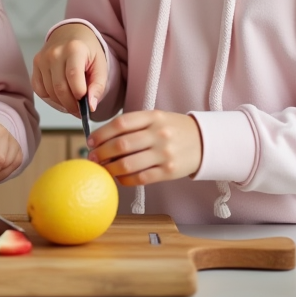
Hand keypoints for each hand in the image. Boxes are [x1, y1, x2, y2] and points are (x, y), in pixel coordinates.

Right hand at [32, 23, 106, 116]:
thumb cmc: (88, 51)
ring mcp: (42, 58)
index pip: (73, 77)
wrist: (71, 33)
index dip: (80, 95)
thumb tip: (91, 106)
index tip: (87, 104)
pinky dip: (50, 97)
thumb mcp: (100, 65)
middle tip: (80, 110)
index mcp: (74, 49)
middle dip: (71, 105)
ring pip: (49, 91)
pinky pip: (39, 89)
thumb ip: (98, 86)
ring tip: (72, 102)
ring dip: (61, 103)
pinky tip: (60, 95)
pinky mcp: (35, 64)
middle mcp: (55, 53)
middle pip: (60, 88)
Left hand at [87, 110, 201, 185]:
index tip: (90, 141)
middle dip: (101, 153)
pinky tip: (119, 177)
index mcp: (153, 117)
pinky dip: (125, 179)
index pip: (120, 124)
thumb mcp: (156, 118)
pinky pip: (141, 178)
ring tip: (103, 168)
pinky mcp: (168, 171)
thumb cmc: (173, 129)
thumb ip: (133, 125)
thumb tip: (102, 139)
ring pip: (128, 163)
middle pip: (121, 144)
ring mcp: (164, 153)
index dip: (101, 133)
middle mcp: (159, 134)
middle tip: (92, 158)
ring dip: (110, 168)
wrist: (204, 142)